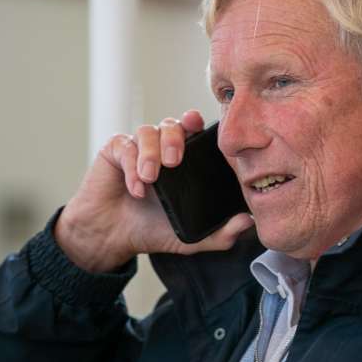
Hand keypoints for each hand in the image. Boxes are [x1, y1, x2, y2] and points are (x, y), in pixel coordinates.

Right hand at [54, 110, 254, 272]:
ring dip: (151, 153)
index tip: (198, 124)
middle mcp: (160, 148)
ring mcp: (137, 148)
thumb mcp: (189, 237)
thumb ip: (220, 234)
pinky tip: (137, 188)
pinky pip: (125, 146)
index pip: (194, 132)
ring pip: (148, 131)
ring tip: (152, 178)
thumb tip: (248, 222)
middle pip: (172, 125)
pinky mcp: (115, 151)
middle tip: (174, 162)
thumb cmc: (151, 230)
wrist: (113, 238)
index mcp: (183, 160)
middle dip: (175, 138)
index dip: (197, 123)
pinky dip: (132, 165)